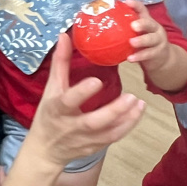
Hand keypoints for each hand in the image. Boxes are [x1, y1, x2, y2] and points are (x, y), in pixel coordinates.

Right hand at [30, 33, 144, 169]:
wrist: (45, 150)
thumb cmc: (48, 114)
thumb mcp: (51, 88)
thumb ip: (60, 63)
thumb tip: (65, 35)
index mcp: (57, 109)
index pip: (69, 101)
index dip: (82, 92)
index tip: (97, 80)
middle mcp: (71, 126)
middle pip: (93, 122)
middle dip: (113, 111)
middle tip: (131, 96)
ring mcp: (83, 139)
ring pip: (108, 133)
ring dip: (127, 119)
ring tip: (140, 103)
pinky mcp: (94, 147)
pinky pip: (112, 138)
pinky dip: (127, 127)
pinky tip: (137, 112)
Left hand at [125, 0, 170, 71]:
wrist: (162, 59)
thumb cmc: (144, 43)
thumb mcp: (137, 34)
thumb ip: (125, 29)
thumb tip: (101, 26)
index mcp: (147, 21)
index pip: (142, 10)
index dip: (135, 5)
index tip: (126, 2)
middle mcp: (155, 28)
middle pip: (150, 23)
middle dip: (142, 23)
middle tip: (133, 25)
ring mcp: (158, 41)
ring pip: (151, 39)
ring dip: (141, 40)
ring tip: (132, 42)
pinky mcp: (158, 53)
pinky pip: (148, 54)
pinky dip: (139, 56)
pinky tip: (130, 58)